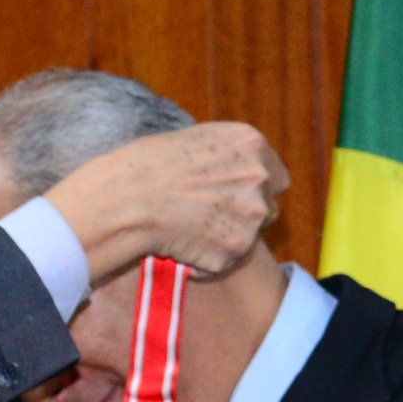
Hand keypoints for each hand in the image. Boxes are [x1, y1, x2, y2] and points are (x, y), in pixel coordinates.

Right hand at [41, 123, 284, 280]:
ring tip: (184, 229)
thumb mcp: (193, 139)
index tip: (232, 197)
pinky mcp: (235, 250)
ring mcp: (251, 216)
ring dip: (222, 239)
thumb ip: (225, 155)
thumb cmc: (146, 165)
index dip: (253, 190)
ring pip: (246, 237)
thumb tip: (230, 170)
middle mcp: (259, 177)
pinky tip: (178, 244)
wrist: (126, 198)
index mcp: (251, 144)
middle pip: (268, 208)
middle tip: (204, 217)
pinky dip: (204, 261)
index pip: (276, 176)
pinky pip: (223, 262)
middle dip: (241, 215)